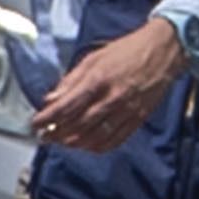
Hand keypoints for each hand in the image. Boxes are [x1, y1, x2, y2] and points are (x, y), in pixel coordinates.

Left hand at [33, 15, 186, 150]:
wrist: (163, 51)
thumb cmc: (128, 51)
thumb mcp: (94, 58)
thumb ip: (72, 80)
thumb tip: (52, 99)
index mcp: (99, 79)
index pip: (66, 106)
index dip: (47, 118)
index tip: (35, 123)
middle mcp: (112, 98)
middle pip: (77, 125)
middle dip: (56, 134)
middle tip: (44, 136)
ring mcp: (126, 111)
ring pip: (94, 137)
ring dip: (74, 143)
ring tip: (62, 141)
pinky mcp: (138, 118)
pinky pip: (114, 140)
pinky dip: (96, 146)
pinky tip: (86, 145)